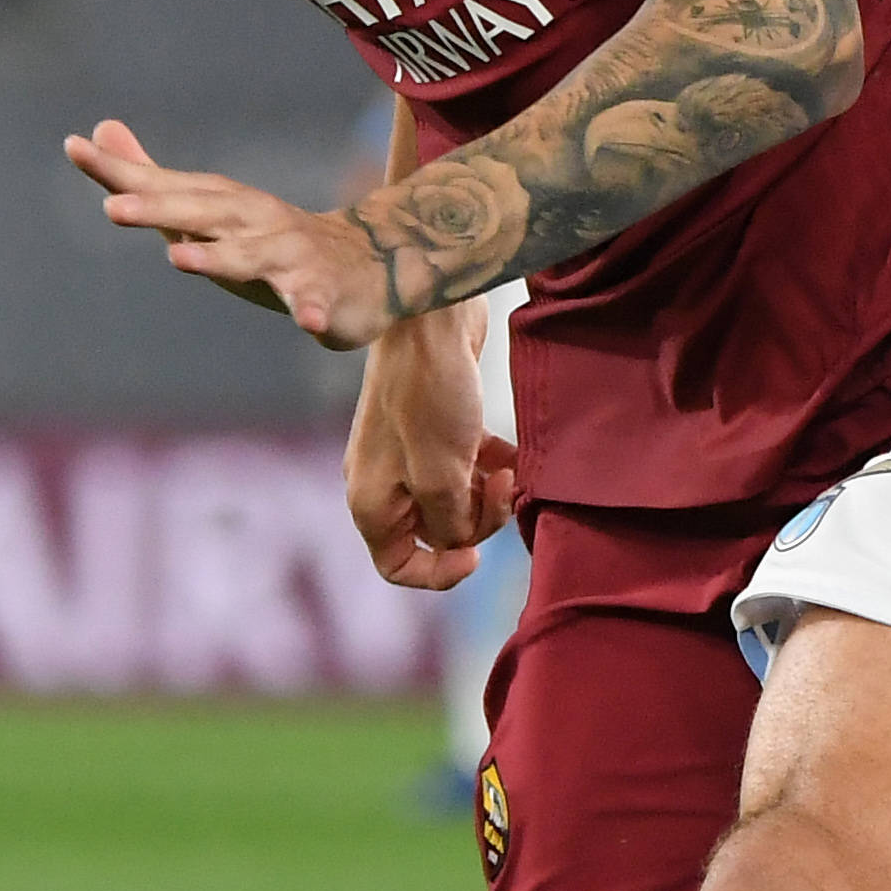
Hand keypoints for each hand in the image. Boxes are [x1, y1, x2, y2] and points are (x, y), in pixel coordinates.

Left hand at [63, 118, 385, 345]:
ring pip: (252, 256)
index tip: (75, 149)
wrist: (369, 263)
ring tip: (179, 258)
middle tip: (112, 207)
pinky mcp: (322, 292)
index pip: (164, 186)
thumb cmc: (271, 242)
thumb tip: (96, 130)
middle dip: (159, 210)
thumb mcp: (205, 211)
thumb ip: (149, 178)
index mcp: (223, 204)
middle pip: (202, 213)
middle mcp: (254, 221)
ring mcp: (290, 255)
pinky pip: (316, 301)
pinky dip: (313, 309)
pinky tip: (307, 322)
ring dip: (218, 257)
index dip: (121, 172)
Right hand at [344, 303, 519, 589]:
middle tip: (503, 488)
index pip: (396, 565)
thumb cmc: (428, 395)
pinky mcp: (439, 424)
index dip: (438, 573)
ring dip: (490, 493)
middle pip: (436, 531)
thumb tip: (461, 537)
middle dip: (477, 520)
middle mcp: (388, 480)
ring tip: (512, 469)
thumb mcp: (441, 475)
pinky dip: (493, 466)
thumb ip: (451, 521)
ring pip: (458, 498)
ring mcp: (412, 451)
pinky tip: (517, 455)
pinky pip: (468, 465)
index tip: (477, 555)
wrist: (431, 317)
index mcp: (373, 501)